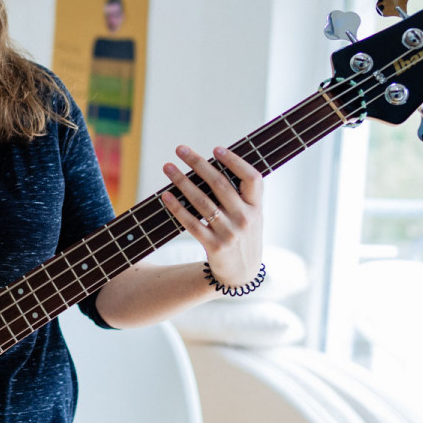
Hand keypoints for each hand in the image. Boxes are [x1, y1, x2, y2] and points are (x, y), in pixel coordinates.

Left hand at [160, 144, 263, 287]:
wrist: (241, 273)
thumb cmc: (243, 235)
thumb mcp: (252, 215)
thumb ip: (240, 195)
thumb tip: (211, 165)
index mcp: (256, 207)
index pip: (252, 178)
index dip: (235, 161)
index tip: (216, 149)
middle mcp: (245, 218)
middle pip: (220, 184)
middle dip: (198, 163)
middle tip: (180, 149)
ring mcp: (230, 233)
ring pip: (202, 201)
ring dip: (182, 181)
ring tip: (167, 167)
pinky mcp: (214, 246)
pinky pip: (192, 223)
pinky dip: (177, 208)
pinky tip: (166, 195)